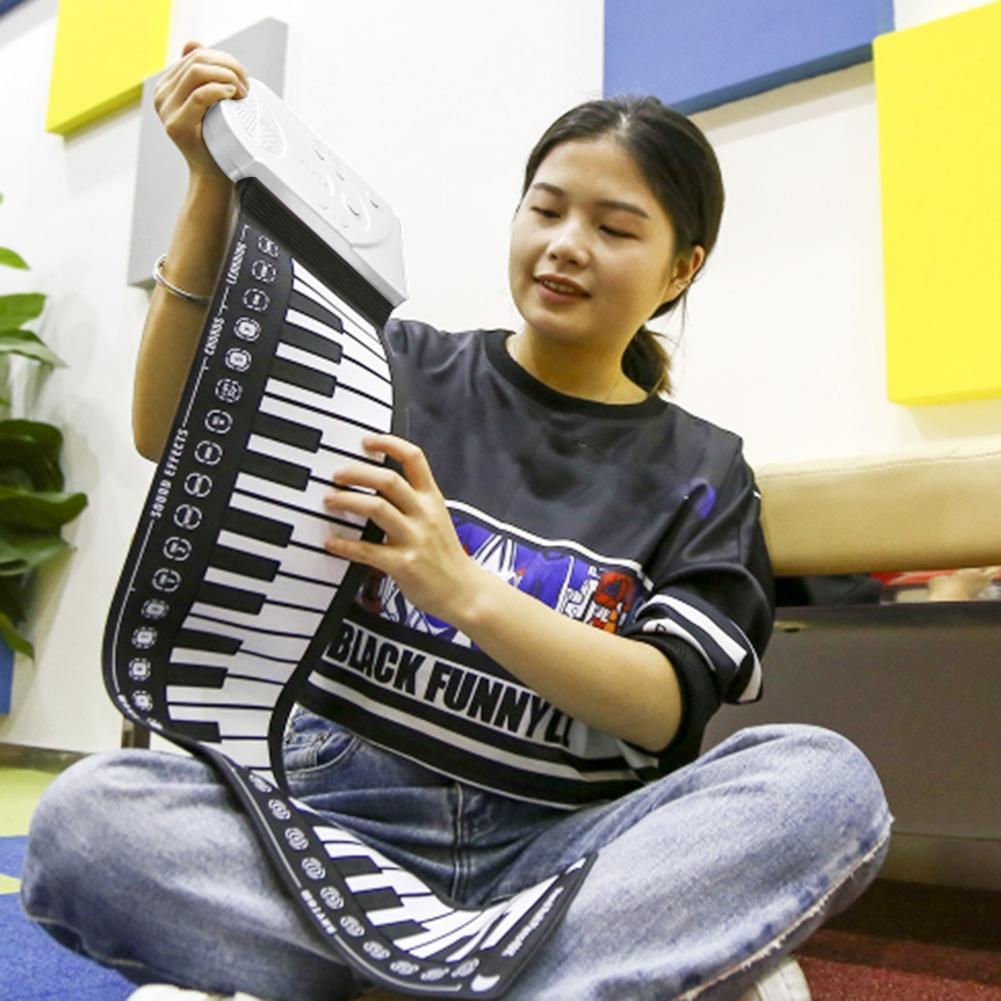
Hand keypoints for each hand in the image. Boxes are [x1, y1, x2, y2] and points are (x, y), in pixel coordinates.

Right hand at [153, 41, 249, 178]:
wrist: (213, 176)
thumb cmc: (216, 140)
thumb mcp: (209, 103)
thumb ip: (201, 76)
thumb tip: (194, 43)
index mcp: (167, 86)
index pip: (196, 55)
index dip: (224, 59)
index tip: (243, 78)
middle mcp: (161, 95)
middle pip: (198, 60)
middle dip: (229, 67)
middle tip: (247, 86)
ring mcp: (166, 110)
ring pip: (198, 72)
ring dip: (228, 77)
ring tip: (243, 93)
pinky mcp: (177, 125)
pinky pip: (200, 96)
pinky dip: (220, 90)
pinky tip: (233, 94)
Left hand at [323, 435, 477, 621]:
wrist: (464, 591)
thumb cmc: (445, 556)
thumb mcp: (437, 518)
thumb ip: (414, 501)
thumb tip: (380, 484)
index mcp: (432, 499)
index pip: (414, 459)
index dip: (389, 444)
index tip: (367, 441)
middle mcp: (424, 514)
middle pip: (388, 480)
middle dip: (357, 473)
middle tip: (337, 476)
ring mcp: (415, 539)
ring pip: (376, 508)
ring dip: (347, 501)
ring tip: (330, 501)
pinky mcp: (403, 564)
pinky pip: (367, 550)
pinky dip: (345, 545)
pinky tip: (332, 543)